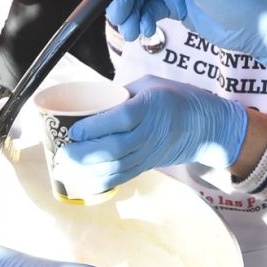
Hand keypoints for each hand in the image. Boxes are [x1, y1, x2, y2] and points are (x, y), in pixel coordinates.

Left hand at [58, 77, 248, 195]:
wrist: (205, 126)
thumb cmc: (174, 99)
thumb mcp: (149, 84)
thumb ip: (120, 93)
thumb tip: (88, 101)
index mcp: (149, 108)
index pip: (121, 119)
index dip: (96, 127)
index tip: (75, 129)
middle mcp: (149, 133)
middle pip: (114, 149)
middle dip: (84, 155)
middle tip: (61, 155)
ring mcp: (147, 153)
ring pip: (116, 167)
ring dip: (87, 172)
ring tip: (63, 170)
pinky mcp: (146, 165)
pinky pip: (122, 177)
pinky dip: (99, 182)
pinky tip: (80, 182)